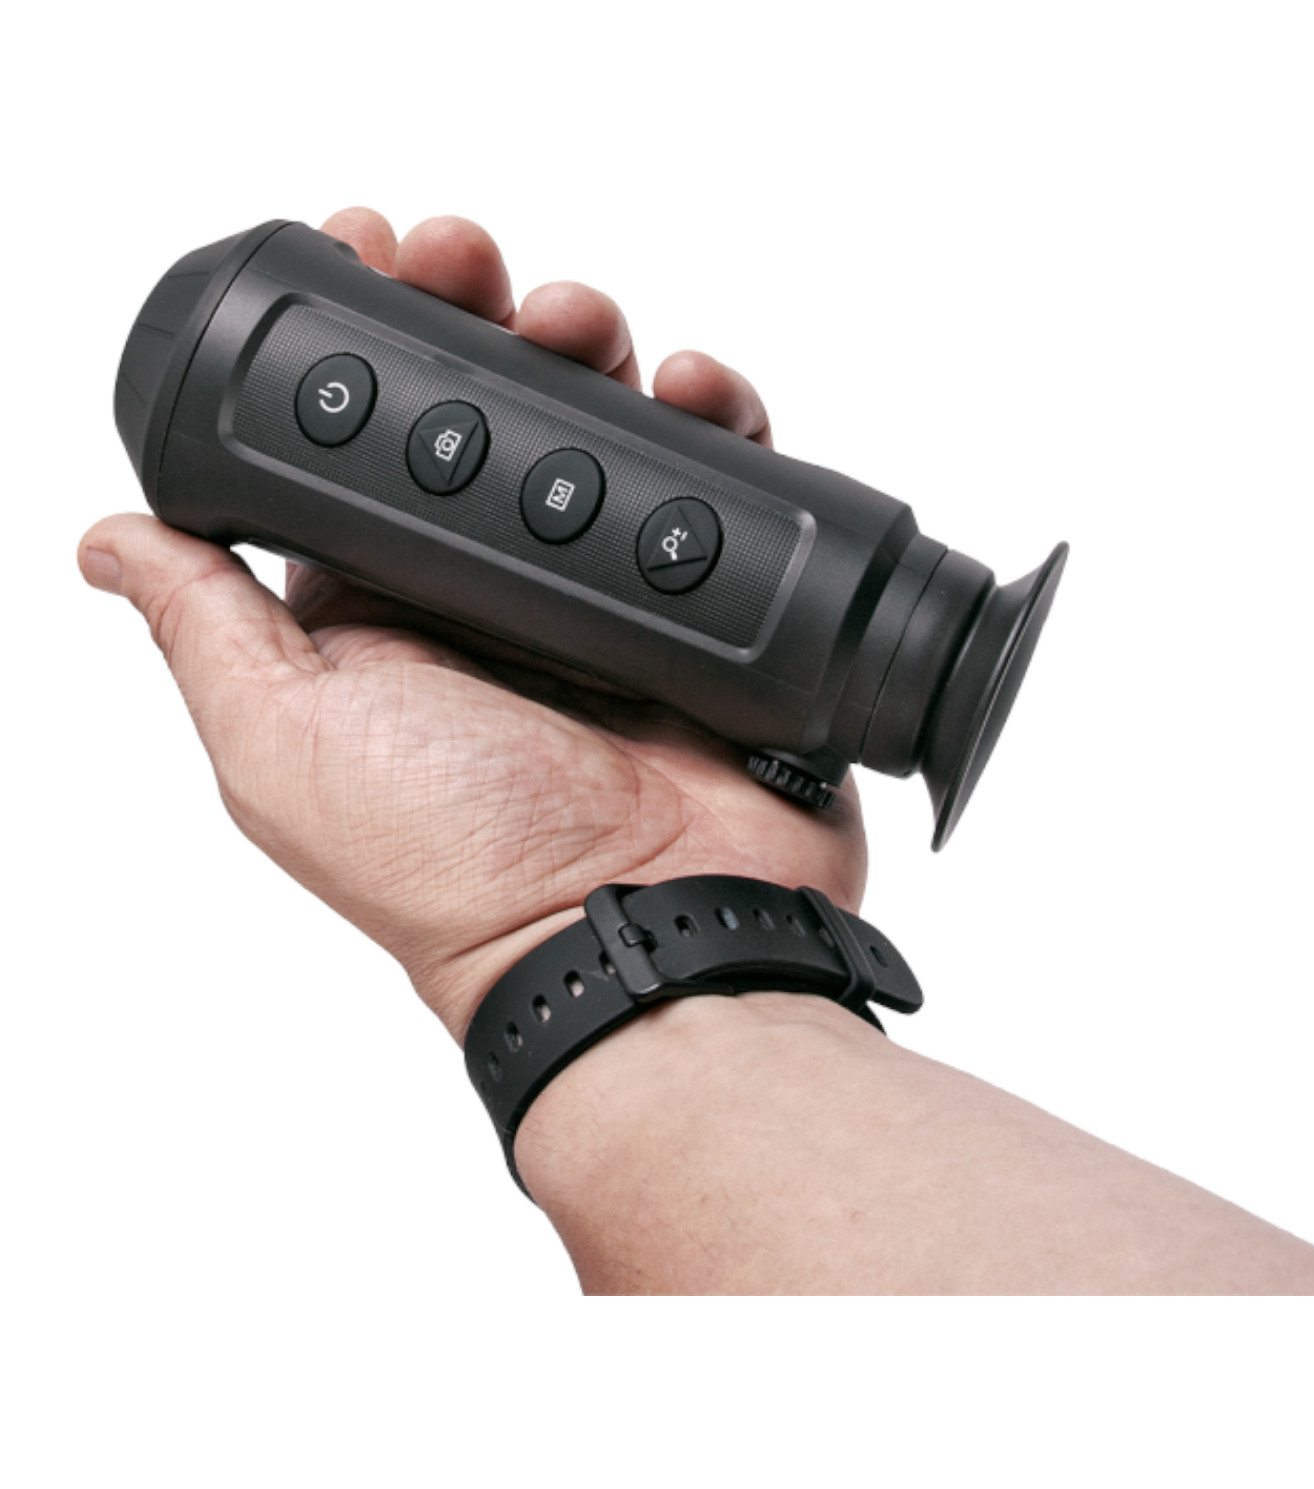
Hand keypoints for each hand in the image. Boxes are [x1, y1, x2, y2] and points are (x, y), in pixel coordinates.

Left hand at [80, 209, 865, 1039]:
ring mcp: (614, 598)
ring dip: (593, 348)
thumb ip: (208, 629)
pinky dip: (718, 421)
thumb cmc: (462, 866)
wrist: (642, 931)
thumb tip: (114, 538)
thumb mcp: (287, 743)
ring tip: (582, 323)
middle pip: (494, 414)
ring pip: (607, 429)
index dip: (371, 341)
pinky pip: (723, 488)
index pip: (373, 442)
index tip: (373, 255)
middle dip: (483, 316)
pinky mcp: (713, 610)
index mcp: (393, 612)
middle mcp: (502, 595)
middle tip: (476, 265)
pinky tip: (694, 390)